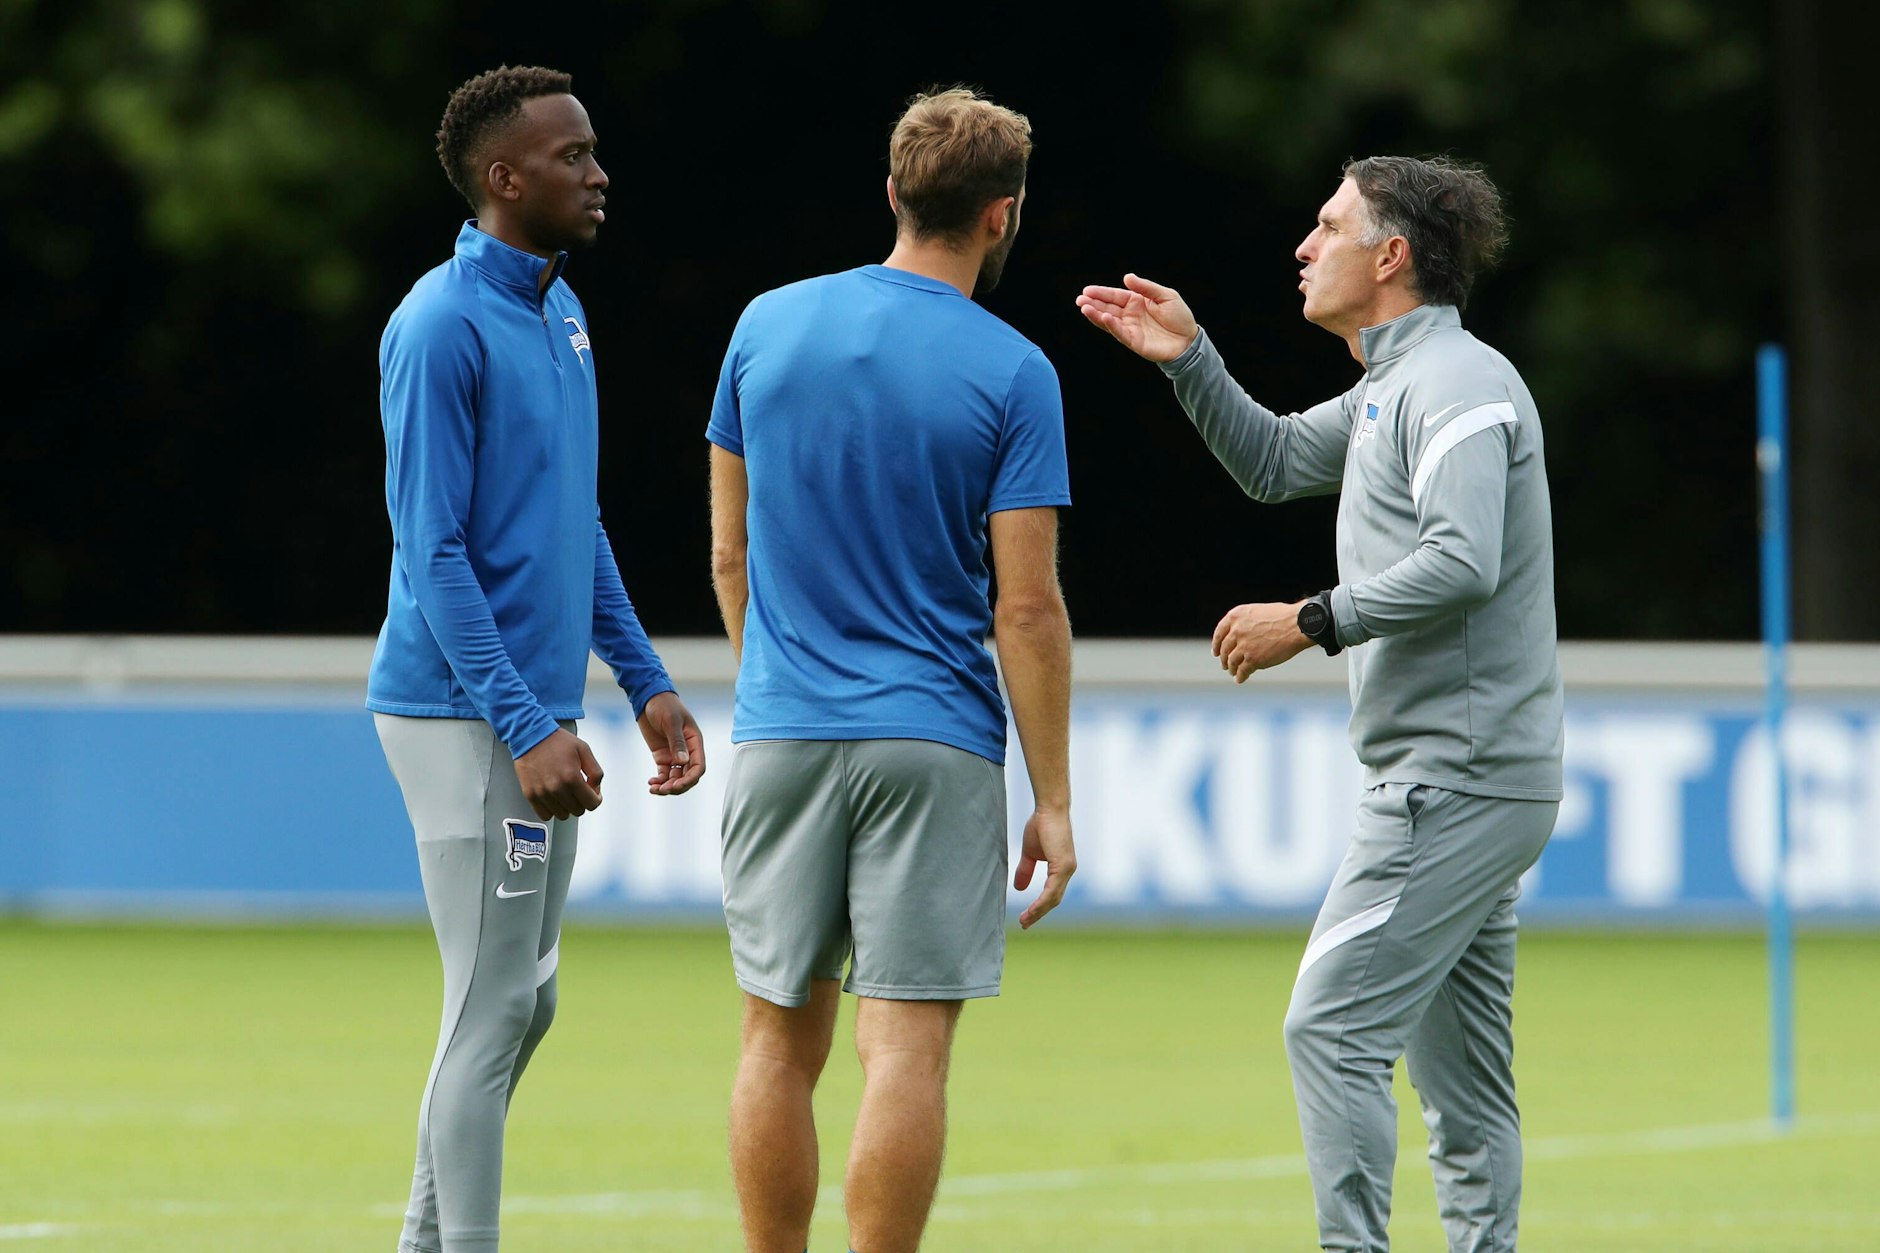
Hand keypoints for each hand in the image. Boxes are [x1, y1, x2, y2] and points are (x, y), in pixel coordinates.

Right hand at [514, 728, 603, 820]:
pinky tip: (554, 798)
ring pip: (562, 815)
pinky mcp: (530, 795)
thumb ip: (596, 771)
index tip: (593, 793)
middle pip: (578, 811)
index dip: (596, 799)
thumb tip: (595, 789)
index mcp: (572, 777)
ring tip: (565, 792)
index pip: (591, 804)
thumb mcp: (584, 750)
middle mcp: (556, 788)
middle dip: (582, 801)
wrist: (531, 735)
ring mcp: (542, 793)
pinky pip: (545, 815)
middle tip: (578, 789)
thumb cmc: (557, 741)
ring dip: (567, 806)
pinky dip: (552, 809)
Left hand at [638, 690, 705, 795]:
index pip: (698, 767)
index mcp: (695, 742)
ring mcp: (674, 755)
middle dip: (677, 786)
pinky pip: (664, 774)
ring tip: (654, 789)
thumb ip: (677, 742)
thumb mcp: (671, 722)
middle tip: (663, 790)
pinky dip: (659, 781)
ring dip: (667, 786)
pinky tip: (651, 783)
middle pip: (688, 776)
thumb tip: (683, 762)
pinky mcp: (662, 756)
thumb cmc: (664, 706)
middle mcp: (687, 751)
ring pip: (676, 778)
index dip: (690, 779)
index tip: (676, 786)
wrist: (649, 699)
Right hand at [1014, 807, 1075, 929]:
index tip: (1026, 917)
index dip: (1039, 907)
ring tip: (1024, 921)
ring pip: (1053, 899)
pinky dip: (1041, 903)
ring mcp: (1067, 869)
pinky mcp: (1063, 866)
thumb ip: (1026, 870)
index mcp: (1062, 869)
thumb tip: (1018, 887)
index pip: (1052, 894)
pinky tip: (1031, 911)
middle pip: (1054, 901)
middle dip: (1038, 914)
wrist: (1049, 809)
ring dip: (1038, 912)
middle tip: (1024, 924)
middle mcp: (1068, 871)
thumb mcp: (1030, 853)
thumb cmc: (1041, 825)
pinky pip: (1051, 891)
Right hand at [1074, 273, 1198, 362]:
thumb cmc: (1179, 317)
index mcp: (1136, 302)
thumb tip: (1126, 277)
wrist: (1189, 340)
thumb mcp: (1166, 295)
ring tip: (1084, 308)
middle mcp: (1130, 315)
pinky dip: (1112, 326)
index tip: (1086, 290)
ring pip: (1109, 321)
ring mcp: (1131, 329)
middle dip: (1093, 304)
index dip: (1101, 293)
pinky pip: (1120, 333)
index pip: (1115, 296)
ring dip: (1096, 315)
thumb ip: (1146, 287)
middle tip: (1079, 300)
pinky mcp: (1134, 342)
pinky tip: (1104, 318)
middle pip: (1108, 308)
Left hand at [1212, 601, 1313, 682]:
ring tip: (1233, 673)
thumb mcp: (1258, 612)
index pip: (1219, 633)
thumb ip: (1245, 623)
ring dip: (1231, 669)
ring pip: (1231, 662)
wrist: (1297, 625)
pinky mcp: (1252, 660)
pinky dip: (1240, 677)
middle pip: (1224, 649)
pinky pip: (1242, 671)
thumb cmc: (1283, 617)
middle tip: (1225, 665)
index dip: (1216, 644)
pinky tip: (1240, 679)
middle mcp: (1236, 631)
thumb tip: (1240, 636)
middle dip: (1223, 659)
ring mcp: (1243, 646)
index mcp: (1236, 616)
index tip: (1215, 652)